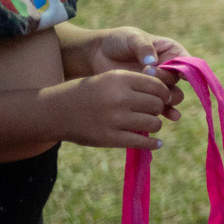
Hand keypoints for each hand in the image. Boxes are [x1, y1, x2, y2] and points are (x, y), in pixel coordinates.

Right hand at [43, 71, 176, 149]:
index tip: (163, 98)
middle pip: (157, 105)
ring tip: (149, 125)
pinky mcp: (109, 138)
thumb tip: (168, 96)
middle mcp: (119, 98)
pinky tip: (156, 144)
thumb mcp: (110, 79)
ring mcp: (114, 119)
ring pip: (153, 123)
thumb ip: (136, 84)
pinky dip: (152, 144)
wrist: (55, 111)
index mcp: (120, 79)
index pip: (157, 86)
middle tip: (153, 112)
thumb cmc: (87, 93)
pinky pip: (141, 142)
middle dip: (158, 109)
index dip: (164, 93)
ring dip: (155, 125)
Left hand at [64, 27, 185, 111]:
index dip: (187, 68)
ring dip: (168, 98)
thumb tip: (153, 63)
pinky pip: (162, 106)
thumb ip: (144, 47)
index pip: (185, 60)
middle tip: (148, 73)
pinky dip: (168, 111)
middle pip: (177, 79)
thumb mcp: (132, 38)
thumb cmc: (118, 41)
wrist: (98, 54)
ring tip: (158, 97)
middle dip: (166, 80)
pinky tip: (171, 116)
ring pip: (172, 94)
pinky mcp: (147, 95)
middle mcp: (168, 68)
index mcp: (170, 51)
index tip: (180, 74)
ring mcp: (157, 83)